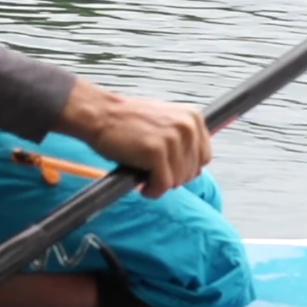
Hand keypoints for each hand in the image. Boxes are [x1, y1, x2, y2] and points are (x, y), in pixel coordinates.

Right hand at [54, 79, 211, 198]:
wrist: (101, 115)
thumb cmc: (129, 122)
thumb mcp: (166, 122)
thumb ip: (184, 140)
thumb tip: (197, 169)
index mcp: (193, 117)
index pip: (204, 157)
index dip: (186, 168)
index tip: (169, 169)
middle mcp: (187, 127)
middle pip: (193, 172)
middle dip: (173, 178)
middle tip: (153, 174)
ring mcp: (173, 139)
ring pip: (178, 180)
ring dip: (161, 185)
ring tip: (146, 178)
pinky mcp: (157, 152)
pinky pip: (163, 185)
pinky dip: (153, 191)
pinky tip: (142, 186)